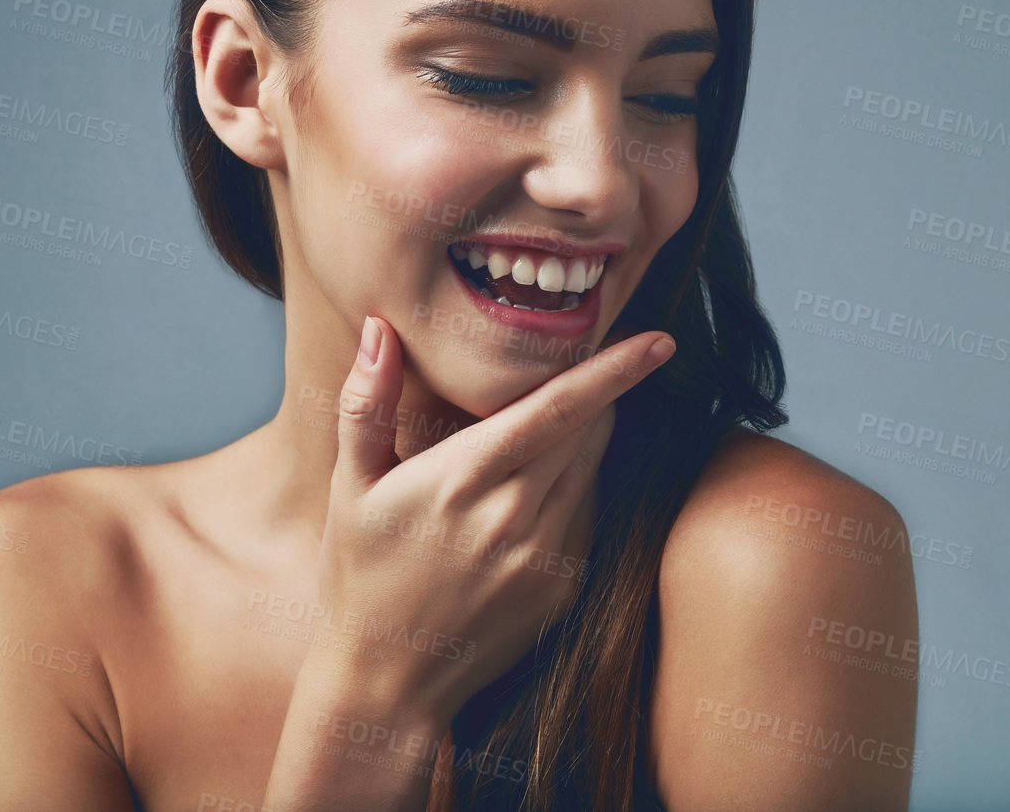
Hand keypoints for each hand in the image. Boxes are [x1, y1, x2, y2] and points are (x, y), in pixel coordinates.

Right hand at [311, 315, 674, 723]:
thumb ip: (366, 402)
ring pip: (591, 469)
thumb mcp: (349, 487)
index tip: (659, 341)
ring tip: (542, 432)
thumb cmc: (361, 574)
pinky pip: (585, 513)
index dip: (613, 371)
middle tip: (584, 364)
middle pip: (587, 431)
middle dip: (597, 393)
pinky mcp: (563, 585)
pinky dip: (572, 487)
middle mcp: (514, 516)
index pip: (556, 409)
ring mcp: (546, 556)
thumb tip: (377, 328)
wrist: (388, 681)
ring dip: (584, 438)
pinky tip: (529, 495)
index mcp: (462, 479)